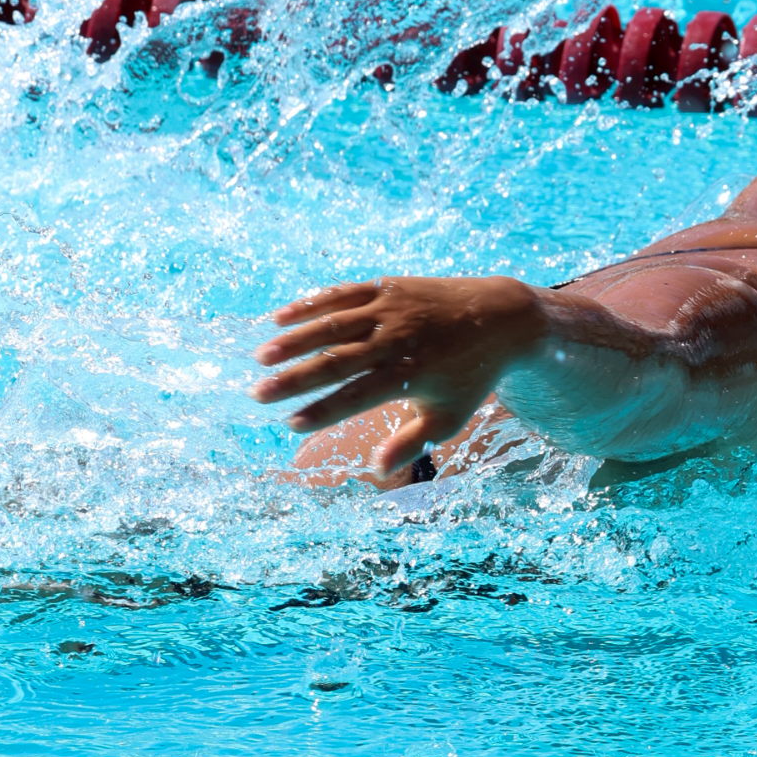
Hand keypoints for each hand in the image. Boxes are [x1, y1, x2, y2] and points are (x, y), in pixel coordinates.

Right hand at [249, 276, 544, 475]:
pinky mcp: (388, 286)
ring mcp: (391, 309)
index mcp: (411, 374)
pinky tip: (278, 319)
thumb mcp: (450, 415)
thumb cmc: (470, 374)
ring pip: (333, 323)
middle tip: (257, 394)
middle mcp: (398, 339)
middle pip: (337, 360)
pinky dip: (310, 304)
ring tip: (261, 358)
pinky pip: (343, 294)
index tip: (290, 424)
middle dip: (294, 379)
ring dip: (294, 339)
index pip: (357, 396)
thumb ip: (412, 442)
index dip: (322, 411)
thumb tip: (377, 469)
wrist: (499, 315)